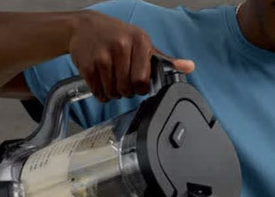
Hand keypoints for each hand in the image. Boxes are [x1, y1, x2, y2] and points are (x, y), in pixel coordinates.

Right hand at [68, 10, 194, 101]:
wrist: (85, 26)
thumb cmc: (116, 35)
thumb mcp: (142, 43)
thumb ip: (165, 59)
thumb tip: (189, 67)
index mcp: (139, 41)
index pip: (143, 80)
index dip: (141, 87)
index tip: (138, 82)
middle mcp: (121, 46)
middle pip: (128, 89)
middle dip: (127, 90)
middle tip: (123, 79)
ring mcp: (103, 56)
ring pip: (113, 92)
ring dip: (114, 92)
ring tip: (113, 78)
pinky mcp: (88, 65)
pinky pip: (98, 92)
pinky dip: (101, 93)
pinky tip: (102, 80)